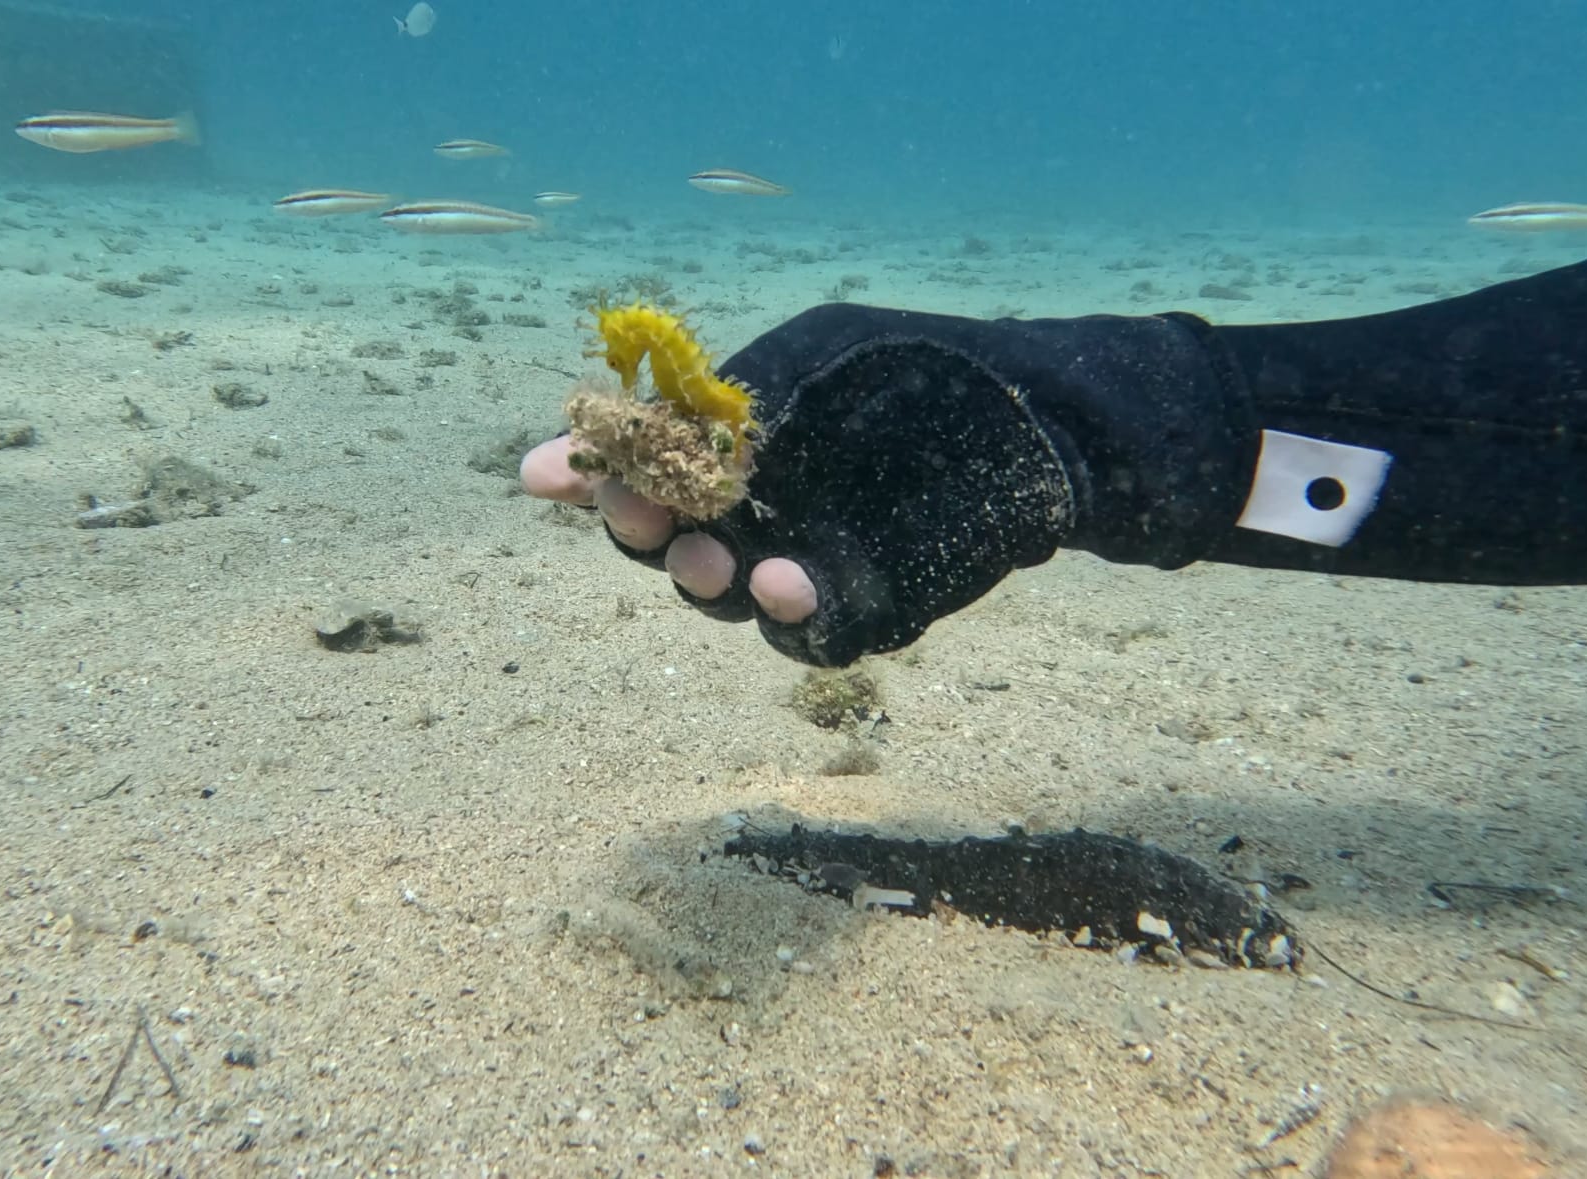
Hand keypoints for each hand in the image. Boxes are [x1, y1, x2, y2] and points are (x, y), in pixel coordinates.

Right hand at [522, 303, 1079, 665]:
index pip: (636, 484)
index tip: (556, 477)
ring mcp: (806, 570)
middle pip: (668, 553)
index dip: (595, 486)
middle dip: (649, 540)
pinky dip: (793, 616)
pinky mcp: (864, 610)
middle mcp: (753, 522)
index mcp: (724, 458)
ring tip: (727, 561)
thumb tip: (550, 459)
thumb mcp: (797, 365)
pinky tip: (791, 583)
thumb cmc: (905, 371)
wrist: (1036, 410)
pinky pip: (811, 633)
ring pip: (731, 602)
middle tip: (645, 521)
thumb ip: (693, 412)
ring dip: (715, 582)